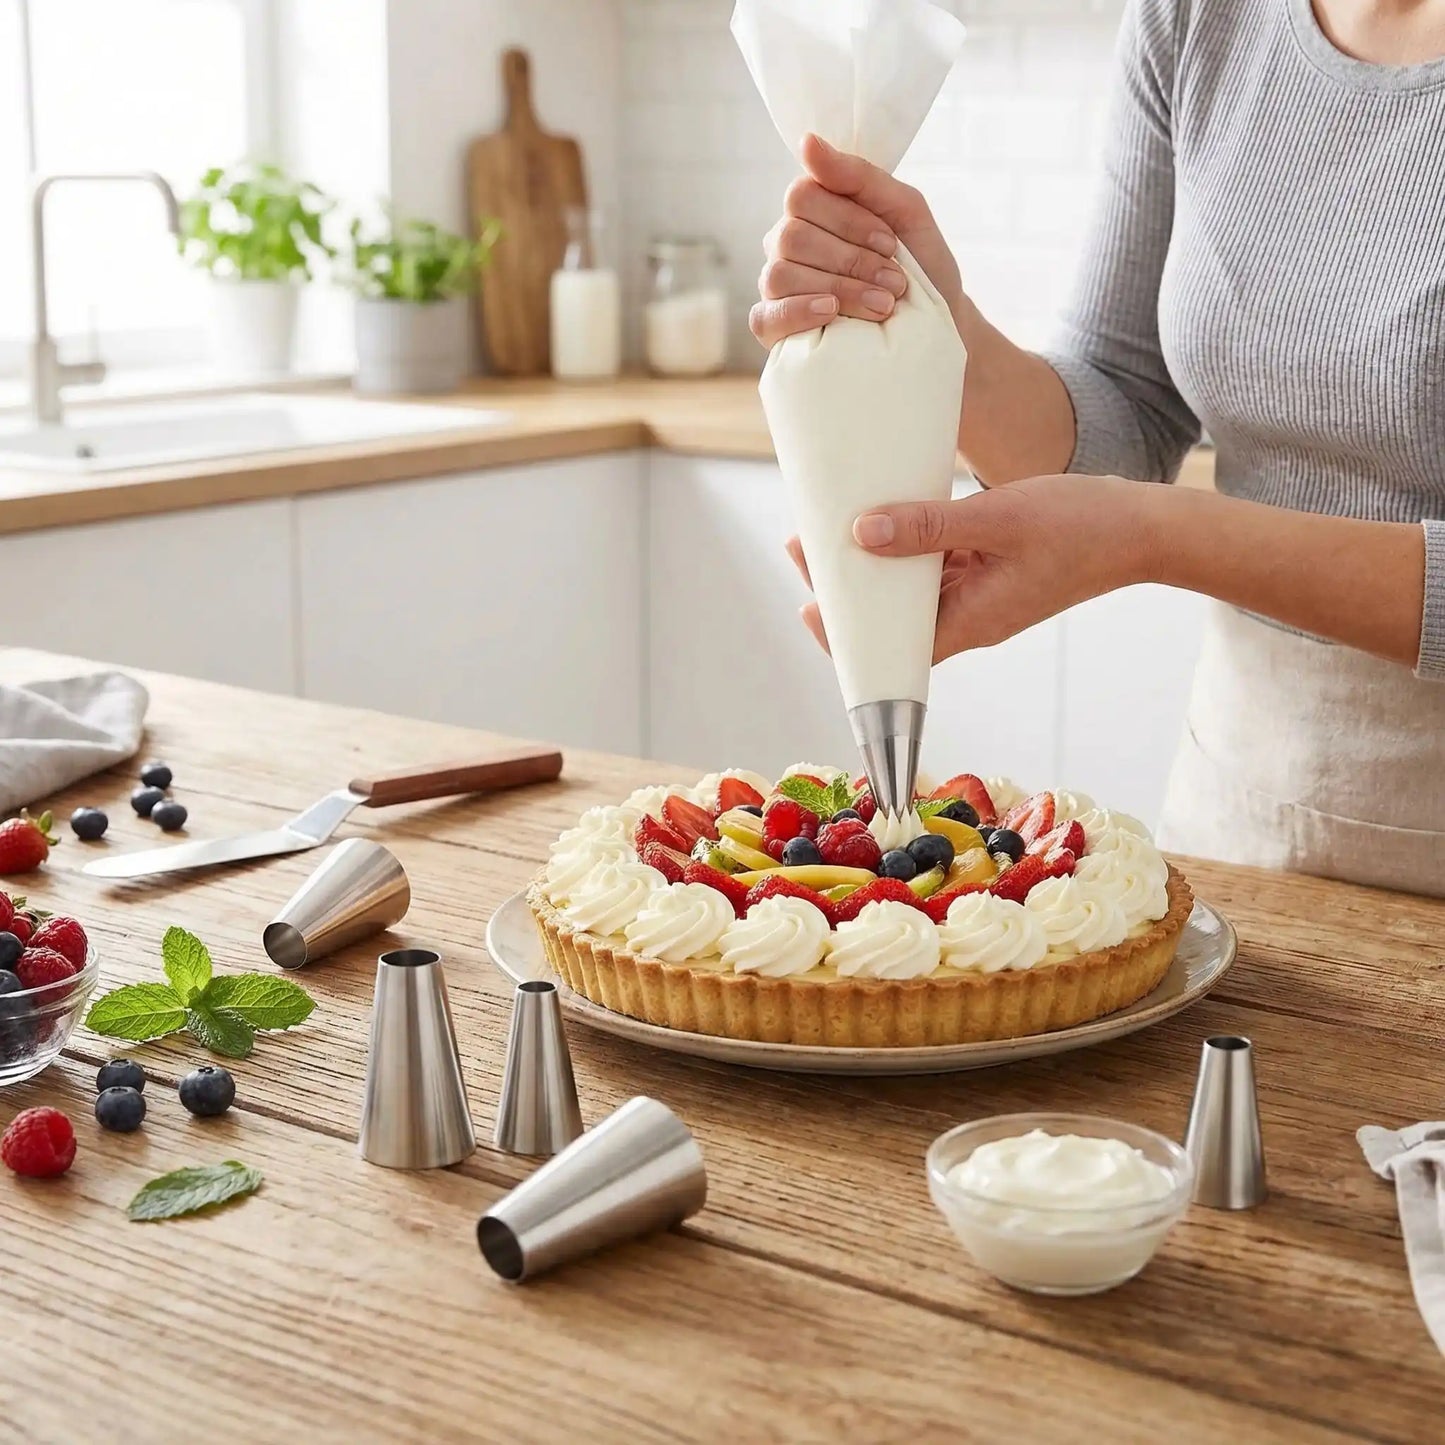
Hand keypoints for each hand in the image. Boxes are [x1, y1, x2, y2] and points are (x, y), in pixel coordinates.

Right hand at [750, 134, 965, 348]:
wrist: (933, 326)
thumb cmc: (919, 264)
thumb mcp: (904, 209)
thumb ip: (858, 175)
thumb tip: (806, 141)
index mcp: (811, 210)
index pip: (801, 196)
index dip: (847, 220)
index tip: (889, 243)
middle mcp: (785, 244)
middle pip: (792, 236)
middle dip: (852, 260)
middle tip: (895, 282)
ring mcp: (776, 286)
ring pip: (781, 274)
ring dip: (840, 289)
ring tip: (883, 305)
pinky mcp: (774, 328)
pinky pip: (764, 317)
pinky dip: (798, 312)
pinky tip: (831, 313)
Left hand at [786, 475, 1154, 661]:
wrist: (1142, 527)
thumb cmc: (1081, 528)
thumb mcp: (996, 519)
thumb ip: (928, 527)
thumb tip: (862, 533)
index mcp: (972, 623)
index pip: (893, 653)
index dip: (847, 638)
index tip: (810, 608)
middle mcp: (970, 617)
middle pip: (893, 619)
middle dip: (848, 588)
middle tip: (806, 544)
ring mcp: (979, 594)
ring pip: (910, 590)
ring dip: (873, 563)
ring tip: (832, 523)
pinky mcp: (987, 570)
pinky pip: (936, 566)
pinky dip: (907, 546)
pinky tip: (884, 513)